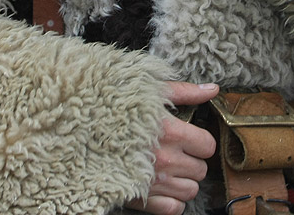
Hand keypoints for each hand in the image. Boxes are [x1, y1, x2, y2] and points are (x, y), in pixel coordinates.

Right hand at [125, 81, 218, 214]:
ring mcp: (153, 181)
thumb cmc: (116, 107)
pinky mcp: (141, 198)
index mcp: (169, 131)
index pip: (207, 146)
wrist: (82, 128)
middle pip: (200, 169)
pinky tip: (162, 185)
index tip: (191, 138)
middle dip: (192, 160)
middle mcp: (164, 159)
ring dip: (183, 180)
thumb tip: (212, 90)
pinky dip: (171, 200)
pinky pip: (173, 209)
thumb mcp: (151, 90)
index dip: (201, 141)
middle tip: (177, 151)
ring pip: (190, 190)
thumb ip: (185, 92)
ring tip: (168, 167)